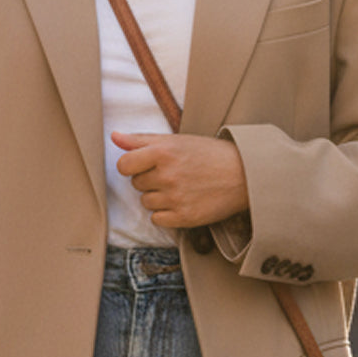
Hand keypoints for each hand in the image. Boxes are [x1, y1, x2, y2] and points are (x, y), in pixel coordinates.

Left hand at [112, 132, 247, 228]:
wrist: (244, 174)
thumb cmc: (209, 154)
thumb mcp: (176, 140)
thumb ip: (141, 140)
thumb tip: (114, 137)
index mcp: (163, 152)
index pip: (124, 165)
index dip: (132, 166)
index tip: (146, 165)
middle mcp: (168, 175)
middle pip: (136, 184)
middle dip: (150, 180)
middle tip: (174, 174)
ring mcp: (176, 198)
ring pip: (146, 202)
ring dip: (159, 197)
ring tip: (181, 187)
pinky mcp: (184, 217)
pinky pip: (157, 219)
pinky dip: (166, 213)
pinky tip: (183, 202)